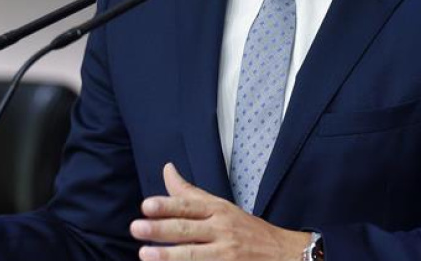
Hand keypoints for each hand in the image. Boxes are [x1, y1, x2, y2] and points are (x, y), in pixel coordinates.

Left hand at [129, 163, 310, 260]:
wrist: (284, 254)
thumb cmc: (246, 228)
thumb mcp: (220, 206)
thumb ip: (189, 192)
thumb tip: (167, 168)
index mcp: (217, 210)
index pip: (188, 206)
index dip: (167, 205)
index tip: (146, 205)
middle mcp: (221, 230)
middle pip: (187, 229)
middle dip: (161, 229)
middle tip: (136, 228)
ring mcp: (226, 254)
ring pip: (193, 255)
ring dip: (168, 255)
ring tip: (145, 254)